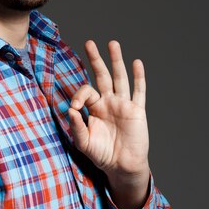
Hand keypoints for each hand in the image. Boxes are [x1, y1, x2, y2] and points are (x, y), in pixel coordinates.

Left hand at [68, 40, 149, 208]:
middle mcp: (108, 102)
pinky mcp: (137, 111)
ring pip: (120, 78)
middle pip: (102, 75)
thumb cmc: (102, 155)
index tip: (75, 107)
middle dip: (96, 59)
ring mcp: (123, 105)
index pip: (86, 91)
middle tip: (89, 43)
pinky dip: (138, 77)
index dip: (79, 95)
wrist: (122, 166)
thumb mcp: (84, 142)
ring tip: (112, 43)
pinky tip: (137, 63)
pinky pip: (138, 91)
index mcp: (94, 108)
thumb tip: (71, 110)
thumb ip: (76, 126)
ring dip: (116, 60)